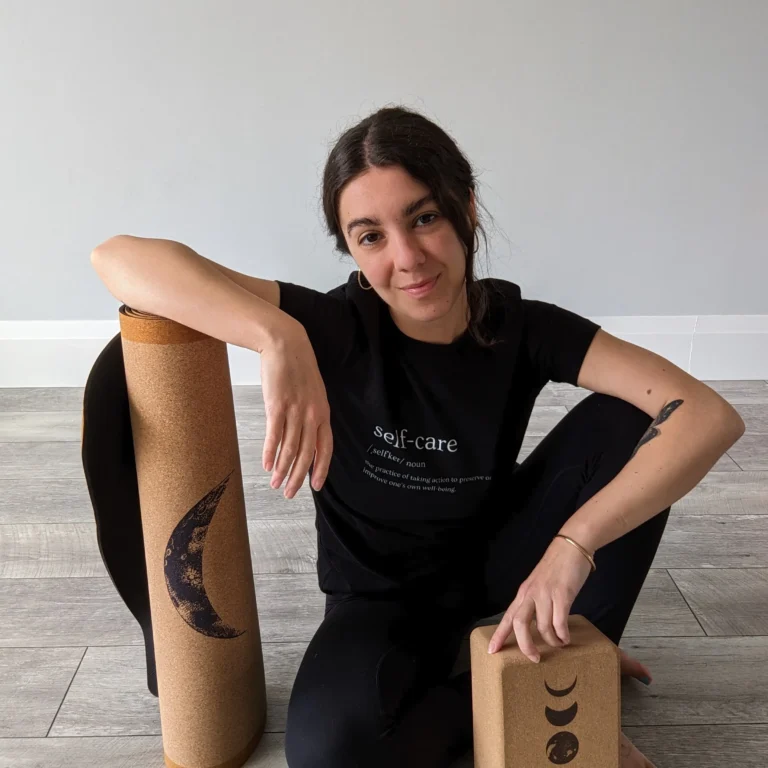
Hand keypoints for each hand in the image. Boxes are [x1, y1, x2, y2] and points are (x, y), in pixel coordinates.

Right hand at [259, 321, 332, 498]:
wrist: (286, 344)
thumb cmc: (298, 369)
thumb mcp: (313, 393)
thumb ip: (312, 414)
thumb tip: (306, 435)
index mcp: (323, 413)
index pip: (326, 447)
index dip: (321, 468)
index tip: (315, 486)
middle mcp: (312, 414)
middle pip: (307, 453)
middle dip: (298, 476)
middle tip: (288, 493)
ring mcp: (295, 410)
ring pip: (290, 448)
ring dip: (282, 469)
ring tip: (275, 483)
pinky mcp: (277, 405)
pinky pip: (275, 435)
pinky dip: (270, 452)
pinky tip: (267, 464)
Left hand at [487, 535, 593, 660]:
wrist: (570, 547)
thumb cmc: (556, 568)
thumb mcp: (539, 585)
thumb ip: (535, 602)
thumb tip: (537, 625)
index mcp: (523, 593)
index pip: (507, 617)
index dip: (499, 635)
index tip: (491, 650)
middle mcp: (531, 594)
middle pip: (519, 624)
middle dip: (525, 645)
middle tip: (534, 658)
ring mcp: (545, 594)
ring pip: (542, 626)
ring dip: (551, 641)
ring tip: (559, 644)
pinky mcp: (562, 594)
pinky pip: (559, 622)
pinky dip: (562, 634)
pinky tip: (566, 637)